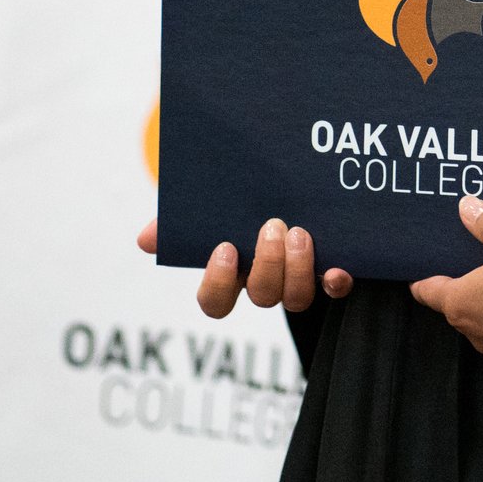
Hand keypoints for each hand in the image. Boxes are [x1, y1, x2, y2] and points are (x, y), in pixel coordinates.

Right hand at [137, 217, 352, 316]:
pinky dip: (336, 281)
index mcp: (232, 270)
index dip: (218, 284)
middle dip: (266, 265)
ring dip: (297, 269)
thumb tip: (145, 239)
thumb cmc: (244, 198)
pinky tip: (337, 267)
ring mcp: (298, 278)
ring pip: (296, 299)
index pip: (215, 302)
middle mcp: (265, 280)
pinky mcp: (330, 270)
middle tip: (272, 226)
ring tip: (300, 232)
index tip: (226, 249)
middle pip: (263, 297)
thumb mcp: (211, 204)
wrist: (292, 179)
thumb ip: (180, 221)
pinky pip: (335, 290)